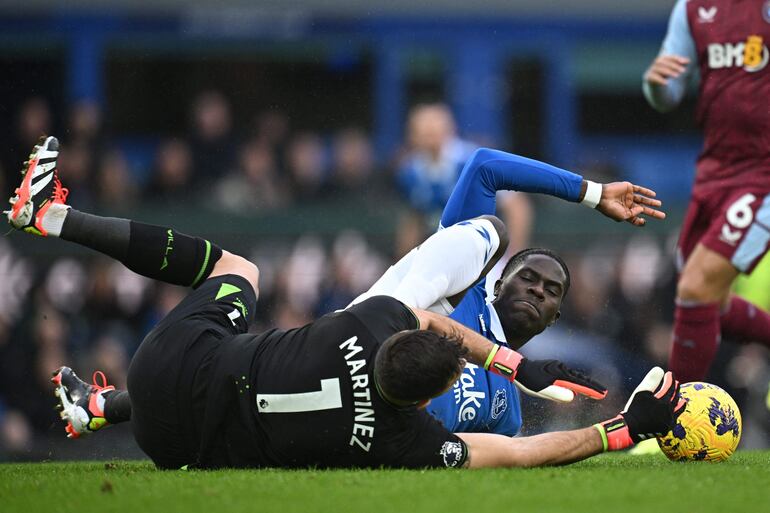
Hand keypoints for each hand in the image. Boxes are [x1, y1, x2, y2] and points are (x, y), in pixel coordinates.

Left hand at [484, 346, 607, 401]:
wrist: (518, 367)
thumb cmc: (529, 380)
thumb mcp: (542, 390)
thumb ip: (558, 394)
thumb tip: (573, 397)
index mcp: (560, 374)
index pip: (580, 384)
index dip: (592, 390)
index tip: (602, 395)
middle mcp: (561, 368)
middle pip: (581, 378)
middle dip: (592, 386)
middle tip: (604, 393)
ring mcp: (558, 367)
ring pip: (575, 376)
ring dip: (585, 383)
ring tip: (594, 390)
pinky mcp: (554, 367)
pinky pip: (569, 375)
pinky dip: (577, 380)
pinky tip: (578, 385)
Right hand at [596, 181, 664, 226]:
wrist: (602, 196)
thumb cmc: (610, 208)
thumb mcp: (622, 216)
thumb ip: (633, 214)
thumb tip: (642, 209)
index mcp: (624, 212)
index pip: (635, 218)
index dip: (640, 221)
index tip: (645, 222)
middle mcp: (627, 204)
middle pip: (643, 209)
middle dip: (652, 213)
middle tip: (663, 216)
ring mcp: (628, 196)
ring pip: (642, 199)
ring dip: (651, 202)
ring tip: (660, 204)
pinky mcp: (628, 188)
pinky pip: (639, 189)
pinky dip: (646, 192)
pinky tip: (653, 195)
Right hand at [596, 367, 685, 450]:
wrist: (631, 428)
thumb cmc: (634, 408)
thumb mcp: (641, 392)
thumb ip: (651, 380)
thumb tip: (659, 369)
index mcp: (664, 402)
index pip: (670, 388)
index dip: (670, 380)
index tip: (669, 373)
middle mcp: (669, 412)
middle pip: (675, 398)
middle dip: (675, 389)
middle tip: (676, 383)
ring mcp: (668, 422)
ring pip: (677, 410)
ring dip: (680, 403)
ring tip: (683, 399)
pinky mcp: (665, 429)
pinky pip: (674, 420)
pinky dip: (675, 414)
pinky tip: (674, 413)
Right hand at [644, 54, 689, 85]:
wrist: (656, 87)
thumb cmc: (667, 76)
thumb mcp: (675, 70)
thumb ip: (681, 65)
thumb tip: (688, 61)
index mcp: (662, 59)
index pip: (670, 57)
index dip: (677, 58)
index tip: (686, 62)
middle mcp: (655, 63)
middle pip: (663, 62)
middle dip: (674, 66)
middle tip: (683, 71)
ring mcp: (651, 70)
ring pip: (659, 69)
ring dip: (669, 72)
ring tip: (677, 76)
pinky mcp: (648, 78)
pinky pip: (653, 78)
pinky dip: (660, 80)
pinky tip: (667, 83)